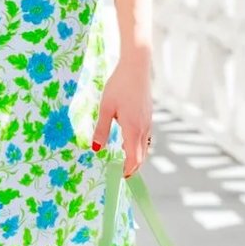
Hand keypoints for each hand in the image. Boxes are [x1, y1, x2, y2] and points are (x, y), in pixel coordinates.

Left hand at [90, 51, 153, 177]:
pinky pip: (145, 136)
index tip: (120, 178)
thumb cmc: (119, 85)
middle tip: (122, 175)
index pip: (133, 158)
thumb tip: (95, 149)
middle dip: (133, 167)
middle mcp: (143, 128)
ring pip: (145, 146)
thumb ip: (101, 130)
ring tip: (124, 161)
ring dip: (136, 156)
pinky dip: (138, 145)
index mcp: (133, 128)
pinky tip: (129, 142)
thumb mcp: (105, 108)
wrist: (137, 67)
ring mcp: (148, 122)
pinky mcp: (148, 115)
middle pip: (141, 155)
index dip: (127, 170)